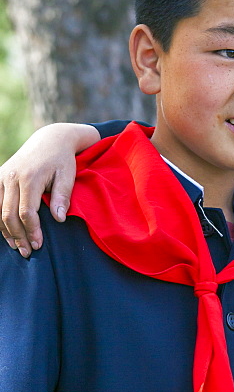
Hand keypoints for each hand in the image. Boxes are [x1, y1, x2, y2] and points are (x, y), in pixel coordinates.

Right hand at [0, 123, 99, 256]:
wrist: (50, 140)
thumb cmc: (62, 160)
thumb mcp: (68, 176)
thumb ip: (62, 197)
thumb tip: (59, 219)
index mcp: (30, 177)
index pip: (27, 212)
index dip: (32, 231)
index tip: (39, 244)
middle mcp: (12, 176)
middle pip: (9, 214)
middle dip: (18, 236)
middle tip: (27, 252)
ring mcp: (2, 176)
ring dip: (6, 231)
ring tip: (17, 246)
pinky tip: (7, 233)